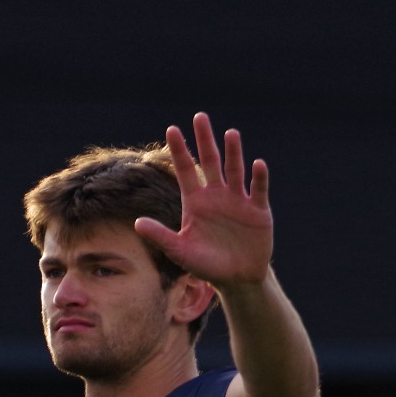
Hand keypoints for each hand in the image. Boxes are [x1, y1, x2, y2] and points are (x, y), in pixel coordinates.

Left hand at [134, 113, 272, 289]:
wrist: (237, 279)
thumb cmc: (206, 265)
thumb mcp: (181, 252)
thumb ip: (161, 236)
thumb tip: (137, 223)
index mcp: (196, 202)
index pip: (185, 170)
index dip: (179, 151)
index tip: (172, 129)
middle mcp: (217, 195)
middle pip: (210, 162)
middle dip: (205, 140)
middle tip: (200, 117)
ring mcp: (238, 201)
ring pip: (235, 170)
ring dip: (234, 153)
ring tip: (230, 133)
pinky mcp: (258, 211)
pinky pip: (258, 190)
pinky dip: (259, 178)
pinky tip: (258, 164)